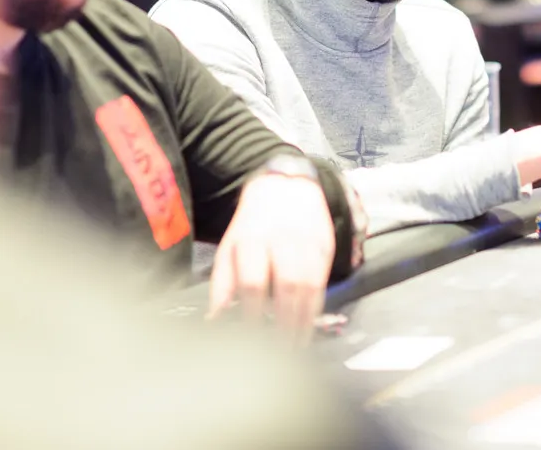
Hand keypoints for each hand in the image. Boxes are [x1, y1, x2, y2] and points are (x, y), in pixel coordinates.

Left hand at [207, 174, 335, 342]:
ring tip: (295, 346)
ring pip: (309, 288)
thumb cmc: (253, 225)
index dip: (251, 313)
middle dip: (283, 323)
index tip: (249, 338)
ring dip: (303, 322)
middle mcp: (282, 240)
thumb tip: (214, 321)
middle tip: (278, 352)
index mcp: (252, 240)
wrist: (288, 187)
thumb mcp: (230, 247)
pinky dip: (316, 308)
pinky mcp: (326, 248)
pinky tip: (308, 326)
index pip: (253, 281)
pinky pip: (323, 283)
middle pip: (286, 287)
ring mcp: (308, 244)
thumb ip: (222, 284)